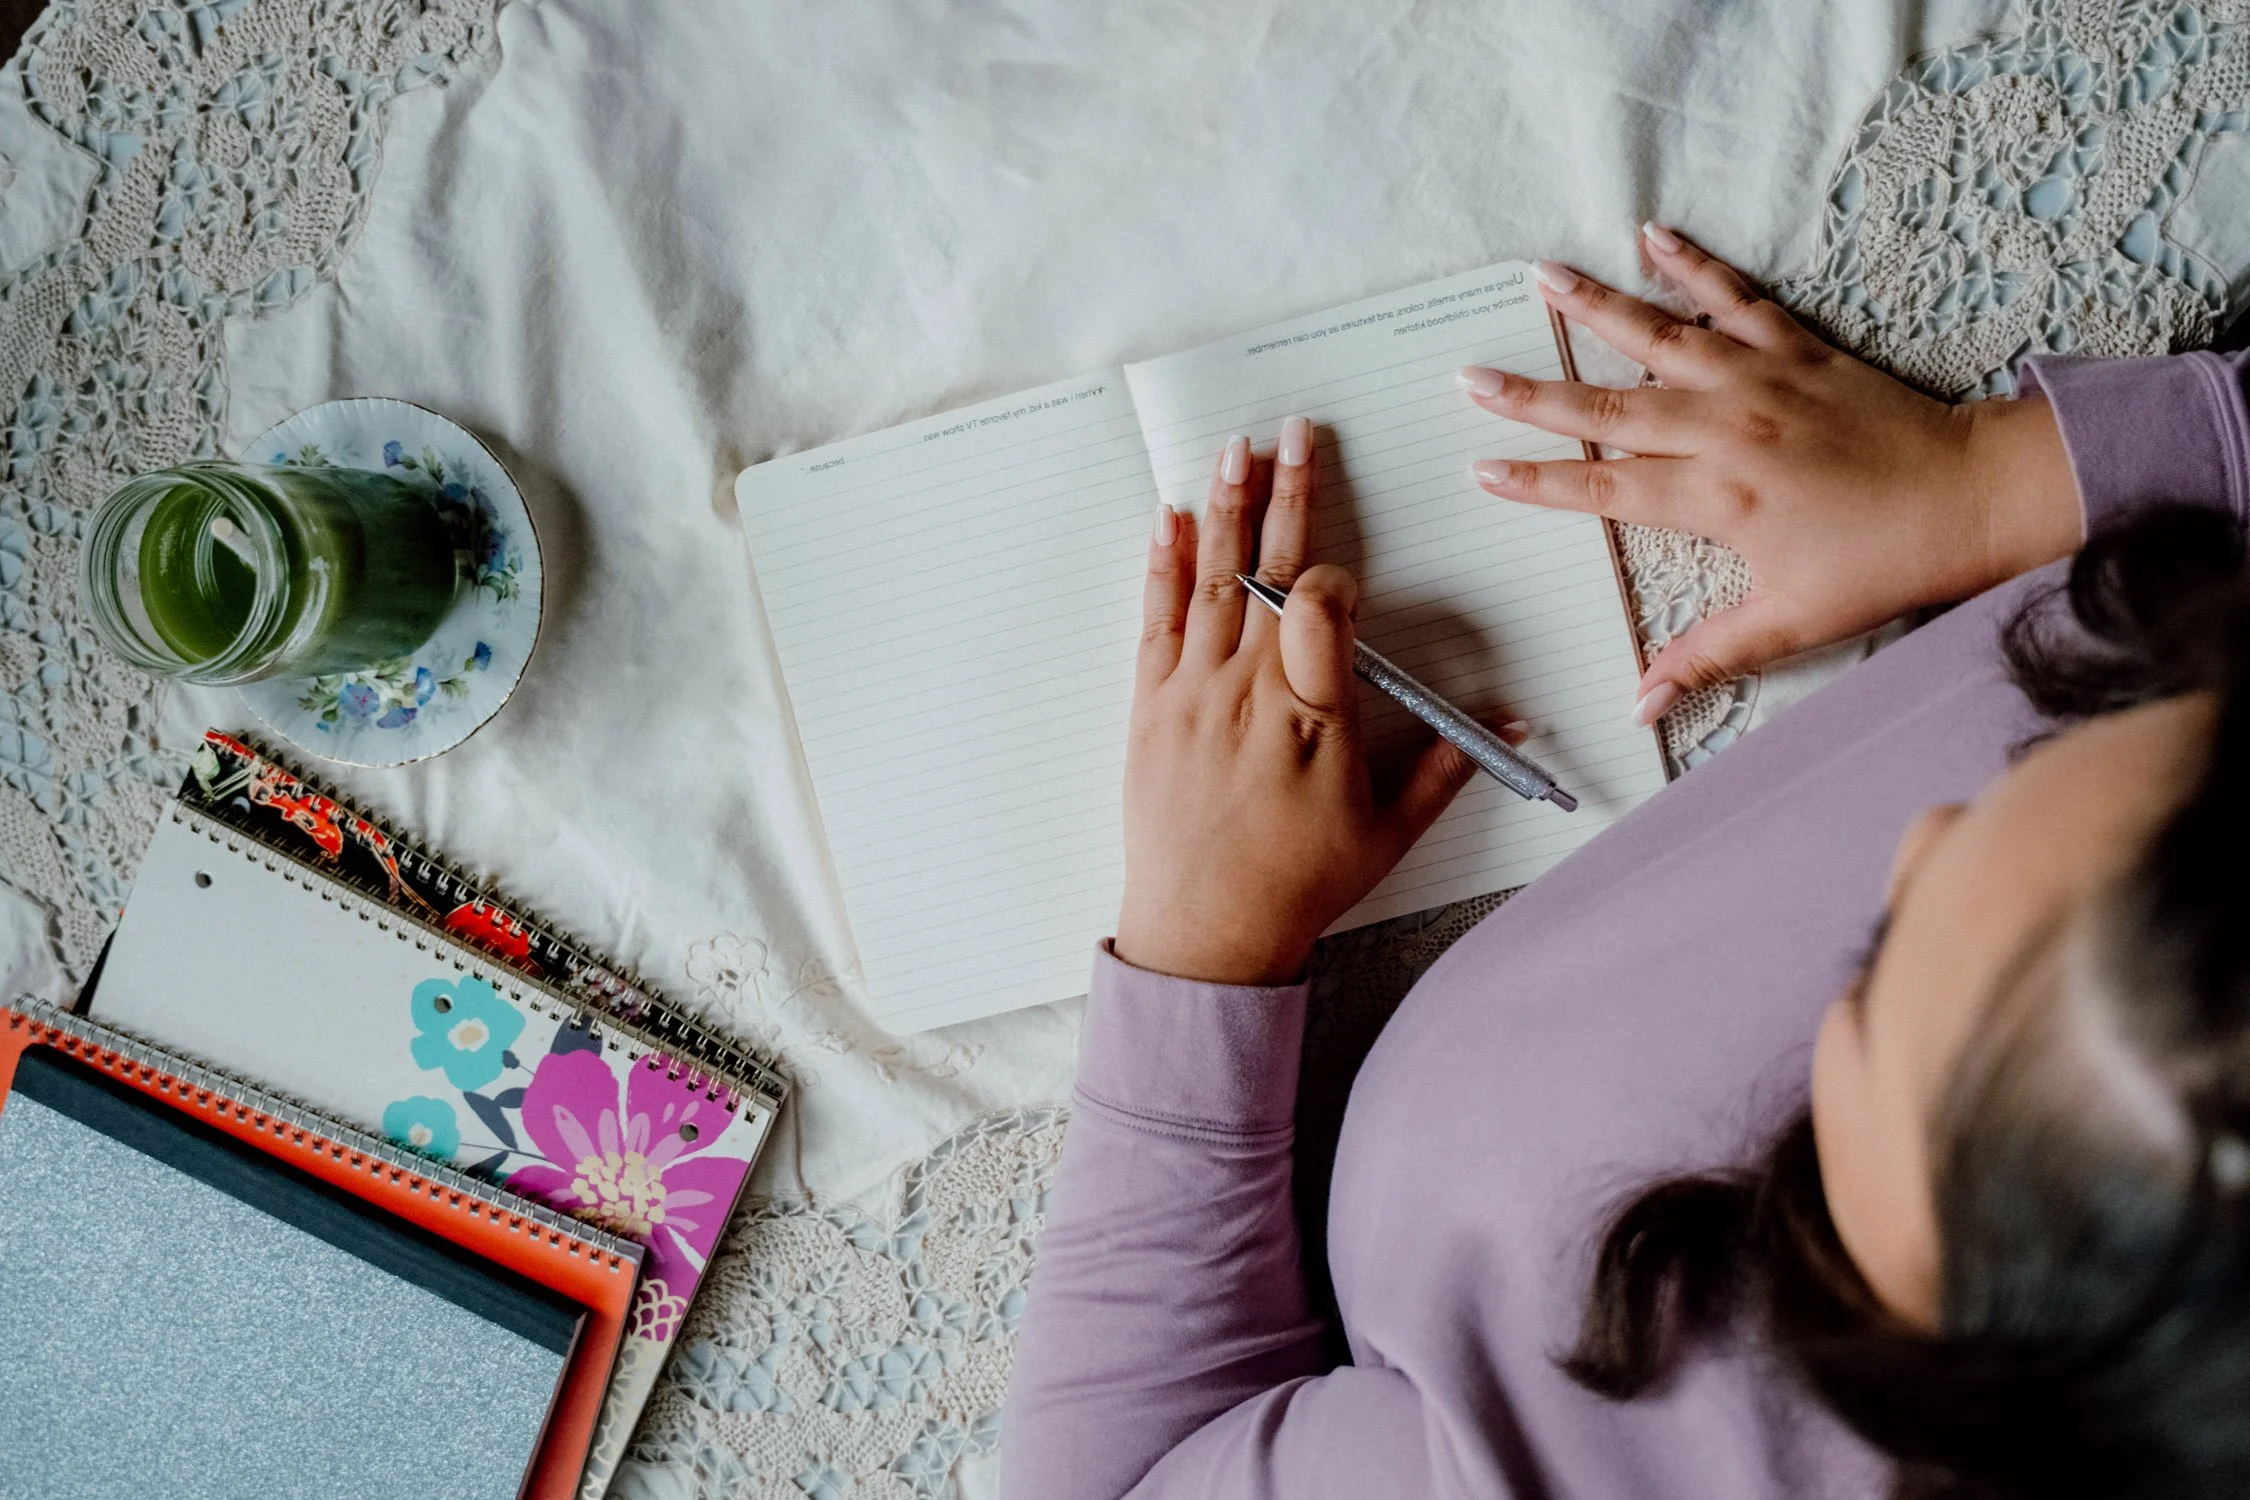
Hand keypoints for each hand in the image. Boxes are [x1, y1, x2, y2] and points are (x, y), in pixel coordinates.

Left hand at [1113, 423, 1516, 986]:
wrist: (1201, 933)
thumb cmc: (1296, 886)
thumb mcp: (1387, 833)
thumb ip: (1445, 767)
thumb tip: (1512, 724)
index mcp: (1312, 718)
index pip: (1319, 606)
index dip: (1333, 578)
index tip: (1344, 575)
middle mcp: (1247, 694)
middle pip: (1265, 571)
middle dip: (1283, 492)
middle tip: (1293, 429)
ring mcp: (1191, 695)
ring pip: (1209, 581)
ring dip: (1221, 508)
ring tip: (1232, 447)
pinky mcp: (1149, 708)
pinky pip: (1155, 621)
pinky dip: (1161, 567)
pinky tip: (1168, 520)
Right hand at [1462, 225, 2081, 721]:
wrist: (1975, 497)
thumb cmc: (1887, 564)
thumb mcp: (1793, 622)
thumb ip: (1708, 655)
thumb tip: (1639, 704)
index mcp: (1717, 498)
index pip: (1604, 489)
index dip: (1539, 483)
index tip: (1483, 471)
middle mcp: (1725, 429)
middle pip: (1609, 408)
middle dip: (1534, 394)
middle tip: (1472, 375)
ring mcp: (1760, 380)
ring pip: (1660, 335)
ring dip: (1594, 306)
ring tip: (1539, 277)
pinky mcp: (1798, 350)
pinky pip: (1735, 297)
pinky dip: (1694, 265)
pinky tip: (1654, 237)